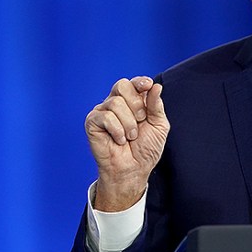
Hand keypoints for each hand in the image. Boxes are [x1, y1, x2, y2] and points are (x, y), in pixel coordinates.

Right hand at [85, 76, 169, 211]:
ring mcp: (103, 112)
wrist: (133, 170)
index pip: (133, 83)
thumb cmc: (145, 150)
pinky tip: (119, 140)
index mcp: (132, 102)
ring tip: (130, 137)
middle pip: (122, 85)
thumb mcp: (158, 126)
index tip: (147, 85)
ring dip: (128, 123)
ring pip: (115, 103)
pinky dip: (117, 130)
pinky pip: (105, 116)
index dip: (139, 82)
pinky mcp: (92, 122)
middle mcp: (116, 104)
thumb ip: (156, 106)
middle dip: (135, 103)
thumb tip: (156, 86)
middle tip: (140, 121)